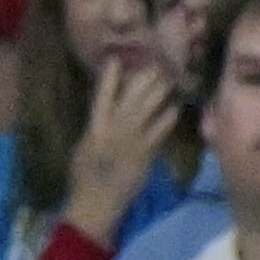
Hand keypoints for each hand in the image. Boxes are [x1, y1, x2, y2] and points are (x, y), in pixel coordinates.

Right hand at [62, 56, 177, 243]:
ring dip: (161, 90)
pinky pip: (162, 126)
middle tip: (158, 64)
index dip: (111, 75)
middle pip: (133, 94)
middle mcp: (114, 127)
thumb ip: (97, 126)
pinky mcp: (147, 150)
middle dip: (146, 77)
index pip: (103, 94)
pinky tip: (174, 107)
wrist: (97, 201)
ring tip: (168, 80)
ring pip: (150, 105)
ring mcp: (133, 138)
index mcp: (94, 126)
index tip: (118, 58)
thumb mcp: (85, 146)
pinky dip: (169, 114)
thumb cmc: (85, 176)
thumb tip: (108, 111)